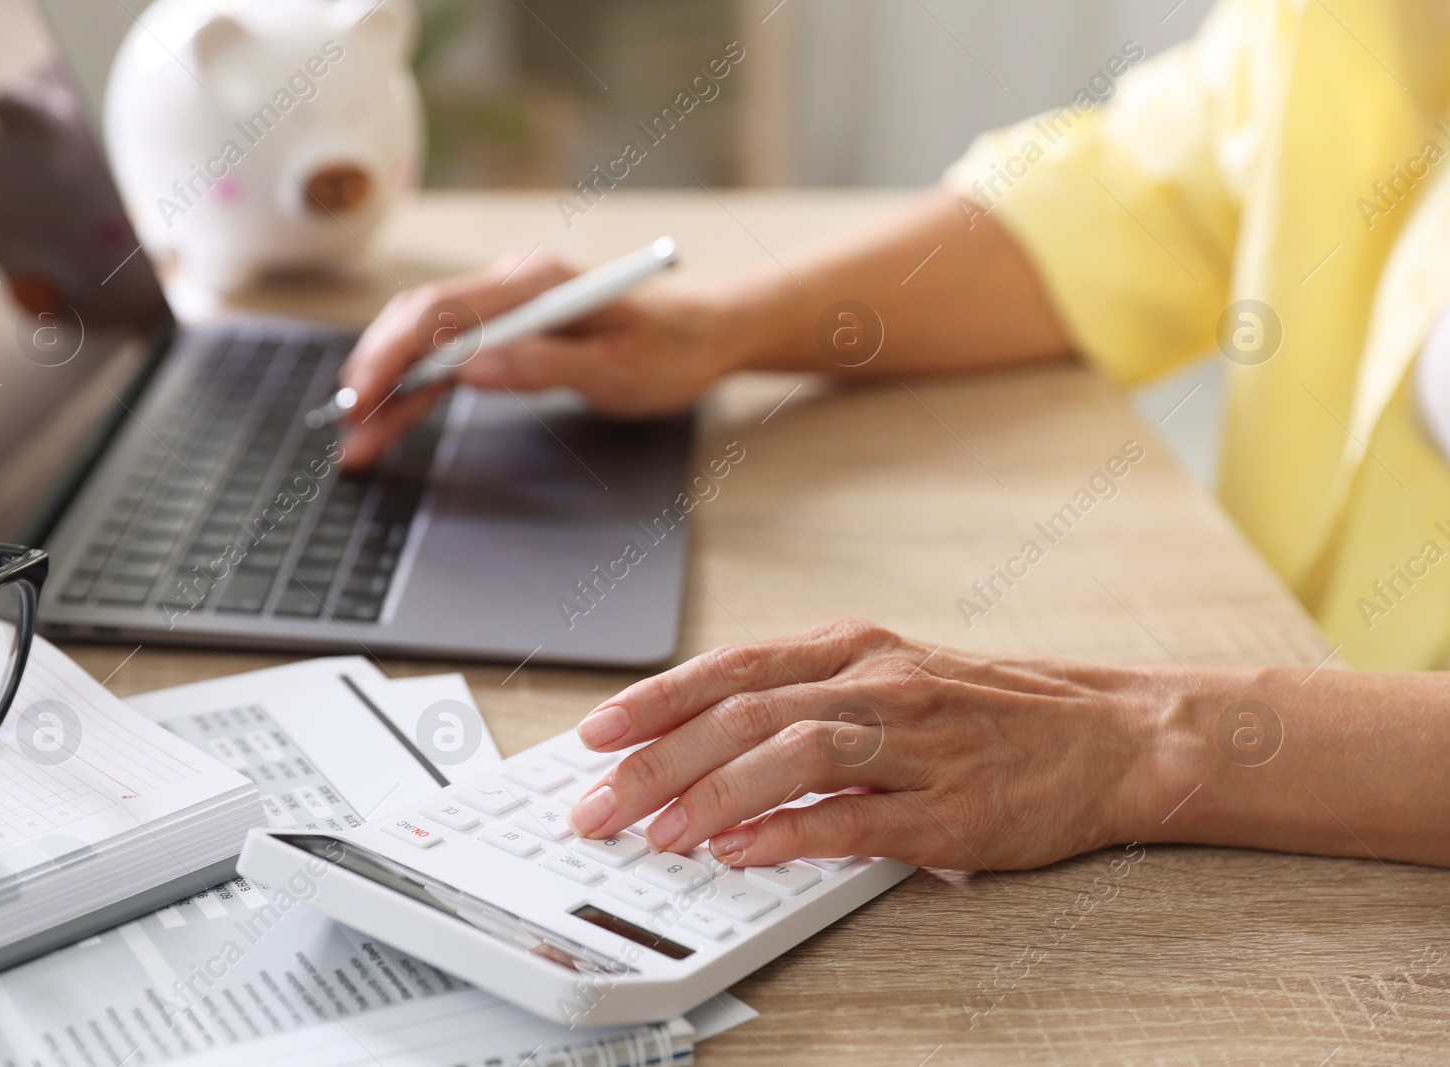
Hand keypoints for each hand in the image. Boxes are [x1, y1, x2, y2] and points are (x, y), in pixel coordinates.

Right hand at [336, 248, 746, 470]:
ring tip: (357, 440)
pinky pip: (449, 358)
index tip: (364, 395)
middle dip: (375, 373)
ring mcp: (506, 307)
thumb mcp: (616, 367)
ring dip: (388, 388)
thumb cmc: (670, 348)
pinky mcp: (508, 332)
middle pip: (419, 323)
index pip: (441, 311)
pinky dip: (417, 389)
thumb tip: (470, 369)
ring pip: (426, 344)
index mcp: (534, 283)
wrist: (705, 332)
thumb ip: (542, 365)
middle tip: (347, 428)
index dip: (393, 353)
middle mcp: (511, 285)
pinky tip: (389, 420)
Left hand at [565, 620, 1180, 870]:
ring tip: (659, 834)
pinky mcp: (949, 808)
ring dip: (713, 795)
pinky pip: (856, 818)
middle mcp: (878, 684)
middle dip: (658, 760)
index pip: (731, 668)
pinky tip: (742, 851)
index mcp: (853, 649)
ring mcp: (916, 744)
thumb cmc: (989, 711)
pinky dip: (790, 833)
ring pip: (794, 754)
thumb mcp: (888, 677)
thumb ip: (804, 698)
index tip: (595, 733)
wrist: (1108, 736)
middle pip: (744, 712)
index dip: (655, 700)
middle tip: (599, 803)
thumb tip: (703, 739)